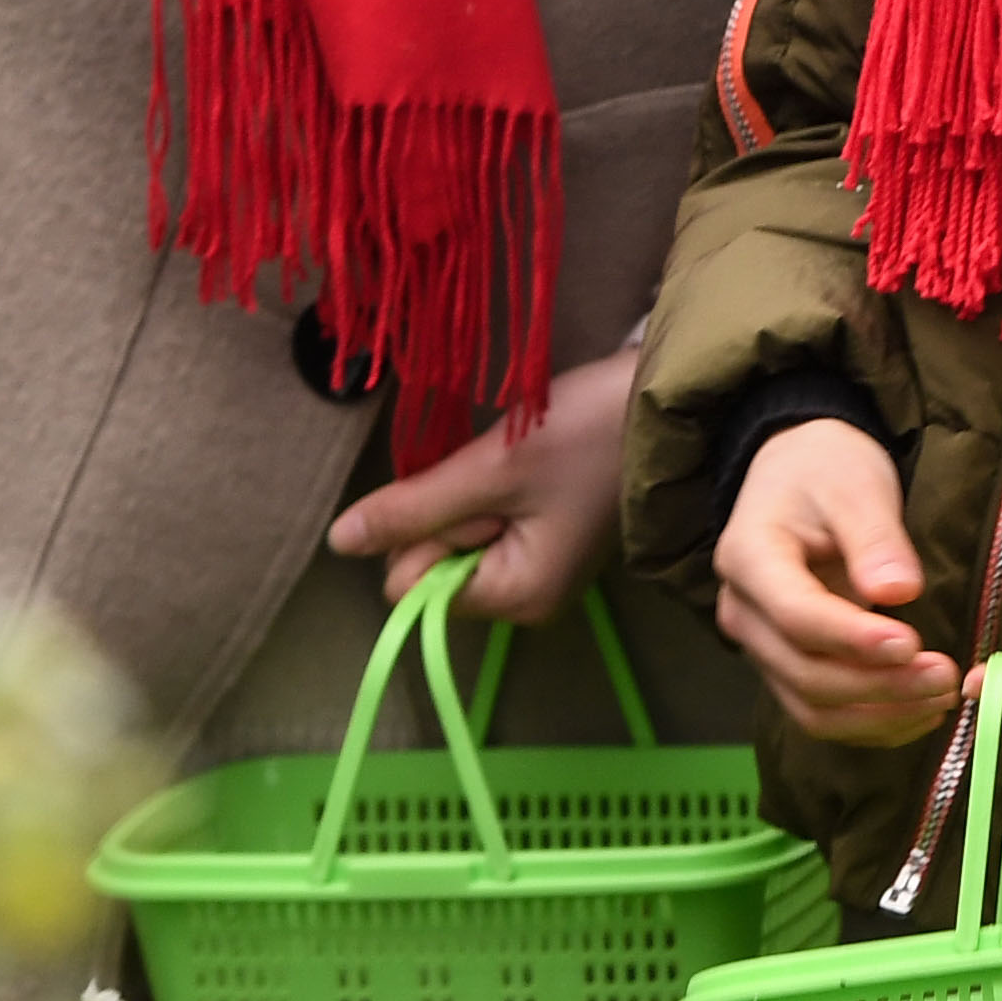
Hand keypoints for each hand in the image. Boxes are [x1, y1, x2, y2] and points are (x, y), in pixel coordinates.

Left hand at [328, 339, 632, 623]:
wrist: (663, 401)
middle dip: (449, 513)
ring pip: (457, 540)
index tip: (472, 491)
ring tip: (517, 466)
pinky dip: (489, 493)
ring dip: (469, 497)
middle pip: (433, 566)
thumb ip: (413, 508)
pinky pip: (486, 525)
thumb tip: (337, 543)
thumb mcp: (491, 469)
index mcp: (516, 597)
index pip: (413, 586)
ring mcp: (538, 569)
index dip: (423, 533)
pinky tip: (523, 467)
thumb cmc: (584, 434)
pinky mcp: (546, 538)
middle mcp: (526, 599)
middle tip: (502, 474)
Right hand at [710, 417, 957, 744]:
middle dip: (878, 685)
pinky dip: (870, 723)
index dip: (854, 639)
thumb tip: (900, 592)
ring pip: (811, 706)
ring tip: (941, 699)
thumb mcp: (855, 485)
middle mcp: (743, 611)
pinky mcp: (786, 664)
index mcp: (748, 556)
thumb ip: (876, 538)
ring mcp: (760, 644)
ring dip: (878, 714)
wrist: (798, 472)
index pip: (797, 615)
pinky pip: (820, 712)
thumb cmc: (826, 469)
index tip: (912, 644)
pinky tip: (920, 712)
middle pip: (804, 671)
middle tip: (947, 676)